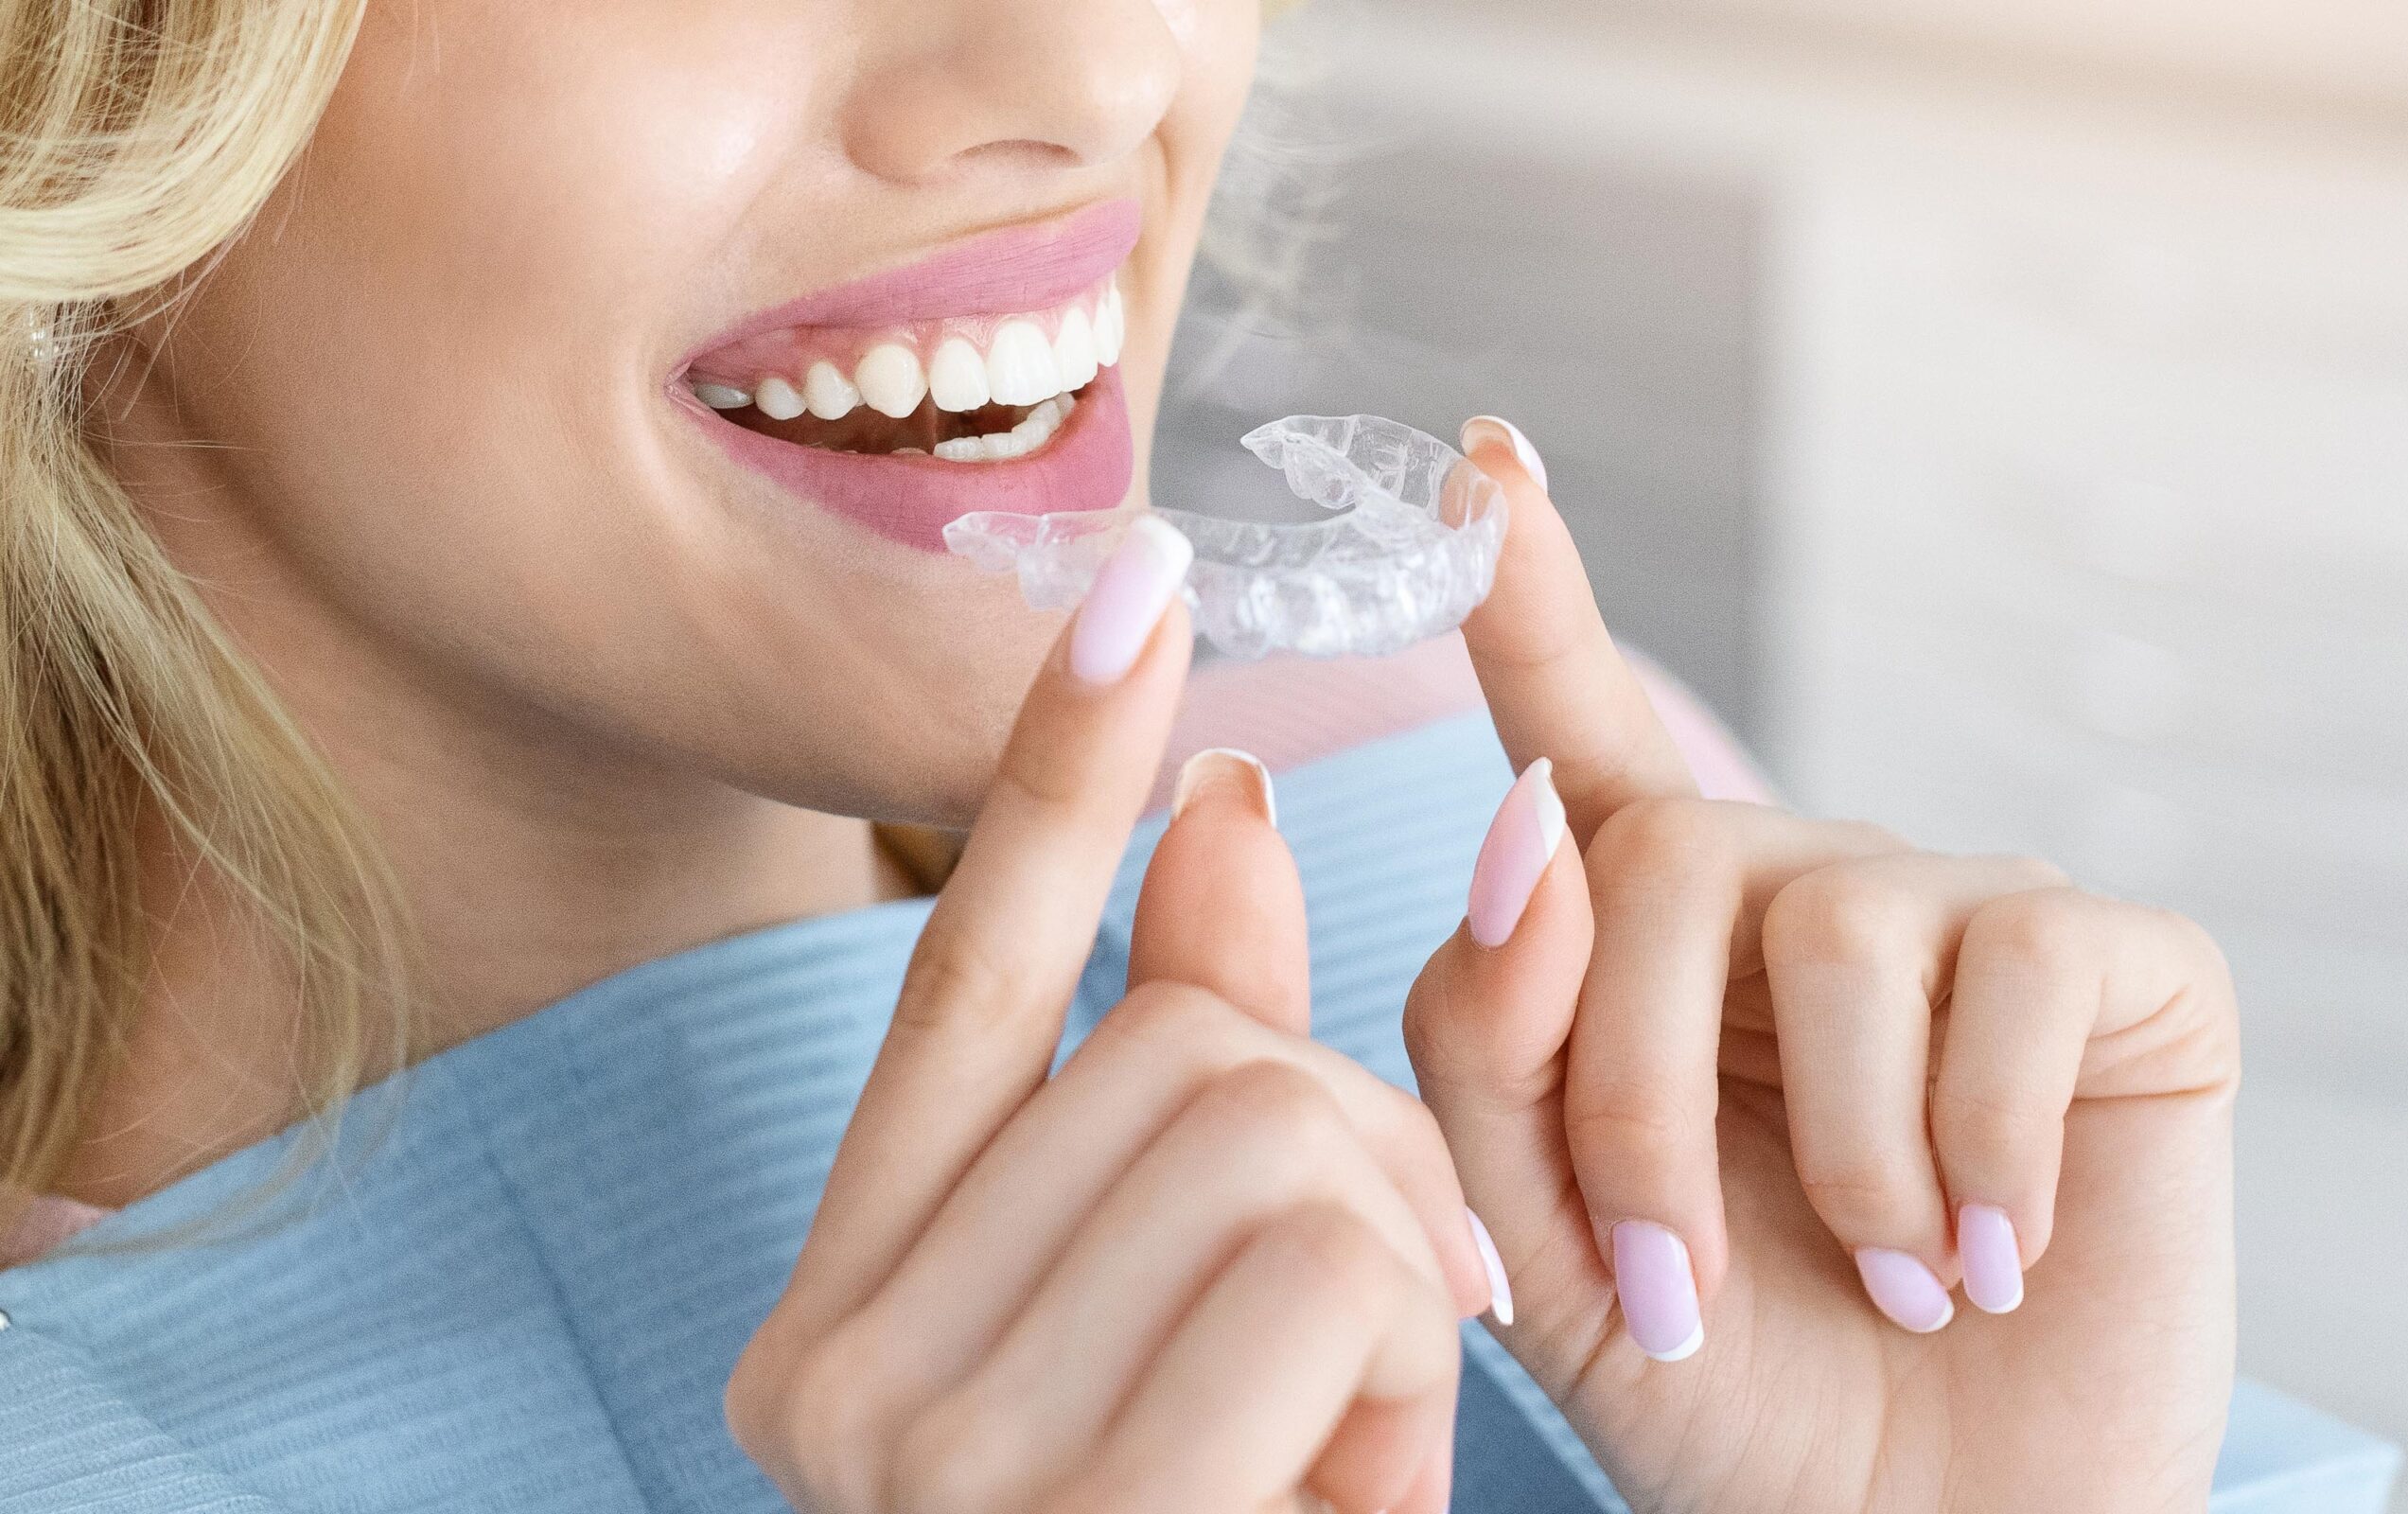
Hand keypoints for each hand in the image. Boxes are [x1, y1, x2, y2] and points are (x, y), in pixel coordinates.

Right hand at [727, 521, 1491, 1513]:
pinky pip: (1331, 1264)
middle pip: (1193, 1054)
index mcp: (846, 1312)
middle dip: (1352, 1160)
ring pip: (1280, 1130)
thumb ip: (1195, 1088)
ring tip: (1336, 1449)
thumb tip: (1231, 804)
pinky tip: (1347, 1494)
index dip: (1063, 769)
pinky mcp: (1064, 1504)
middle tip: (1358, 1345)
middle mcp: (833, 1370)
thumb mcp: (1205, 1336)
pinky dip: (1402, 1372)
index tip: (1140, 577)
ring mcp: (926, 1450)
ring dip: (1389, 1278)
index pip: (969, 977)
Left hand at [1404, 423, 2240, 1512]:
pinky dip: (1975, 1150)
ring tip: (1876, 1283)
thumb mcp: (1541, 1238)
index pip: (1572, 735)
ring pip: (1823, 920)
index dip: (1524, 595)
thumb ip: (1488, 1039)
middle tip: (1674, 1293)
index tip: (1476, 459)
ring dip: (1823, 1157)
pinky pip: (2011, 974)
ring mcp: (1952, 908)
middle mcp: (1786, 889)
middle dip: (1630, 1097)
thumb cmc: (1724, 1383)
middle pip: (1653, 858)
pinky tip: (1992, 1254)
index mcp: (1637, 941)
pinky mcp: (2106, 958)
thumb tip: (1519, 829)